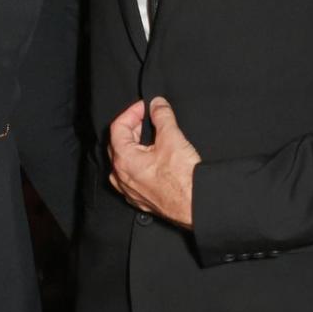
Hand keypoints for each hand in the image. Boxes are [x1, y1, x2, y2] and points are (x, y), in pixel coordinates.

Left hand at [108, 97, 200, 227]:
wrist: (194, 206)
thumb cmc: (182, 181)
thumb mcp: (172, 138)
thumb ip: (162, 116)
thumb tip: (158, 105)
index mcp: (123, 160)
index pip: (118, 127)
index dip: (131, 112)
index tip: (144, 107)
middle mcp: (121, 177)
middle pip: (118, 143)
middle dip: (132, 127)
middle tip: (148, 118)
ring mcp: (129, 190)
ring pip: (124, 161)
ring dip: (135, 145)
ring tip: (152, 137)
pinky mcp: (140, 198)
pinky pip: (131, 176)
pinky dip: (139, 162)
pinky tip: (153, 158)